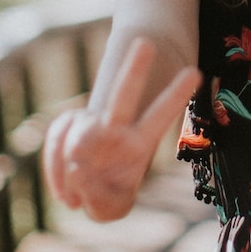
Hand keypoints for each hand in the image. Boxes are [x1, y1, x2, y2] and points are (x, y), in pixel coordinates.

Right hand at [43, 37, 200, 221]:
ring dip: (72, 156)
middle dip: (135, 68)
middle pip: (126, 93)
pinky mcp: (67, 131)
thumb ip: (104, 202)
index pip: (161, 114)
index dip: (176, 94)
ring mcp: (92, 127)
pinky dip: (54, 164)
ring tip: (76, 191)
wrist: (86, 184)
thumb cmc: (110, 194)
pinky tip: (64, 191)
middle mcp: (118, 127)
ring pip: (79, 126)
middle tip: (146, 43)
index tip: (195, 72)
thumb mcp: (113, 208)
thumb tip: (80, 175)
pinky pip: (57, 139)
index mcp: (141, 140)